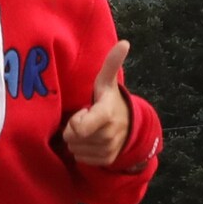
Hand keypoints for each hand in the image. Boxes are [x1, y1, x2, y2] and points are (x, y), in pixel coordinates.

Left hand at [57, 42, 132, 168]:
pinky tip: (91, 140)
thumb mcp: (107, 82)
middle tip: (86, 119)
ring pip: (75, 149)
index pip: (78, 128)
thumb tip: (124, 42)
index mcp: (106, 115)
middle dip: (74, 128)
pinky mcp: (106, 160)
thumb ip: (111, 64)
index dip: (75, 121)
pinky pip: (80, 158)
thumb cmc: (110, 100)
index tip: (84, 111)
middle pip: (73, 138)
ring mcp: (108, 150)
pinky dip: (82, 151)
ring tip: (89, 129)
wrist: (129, 124)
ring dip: (77, 140)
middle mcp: (108, 135)